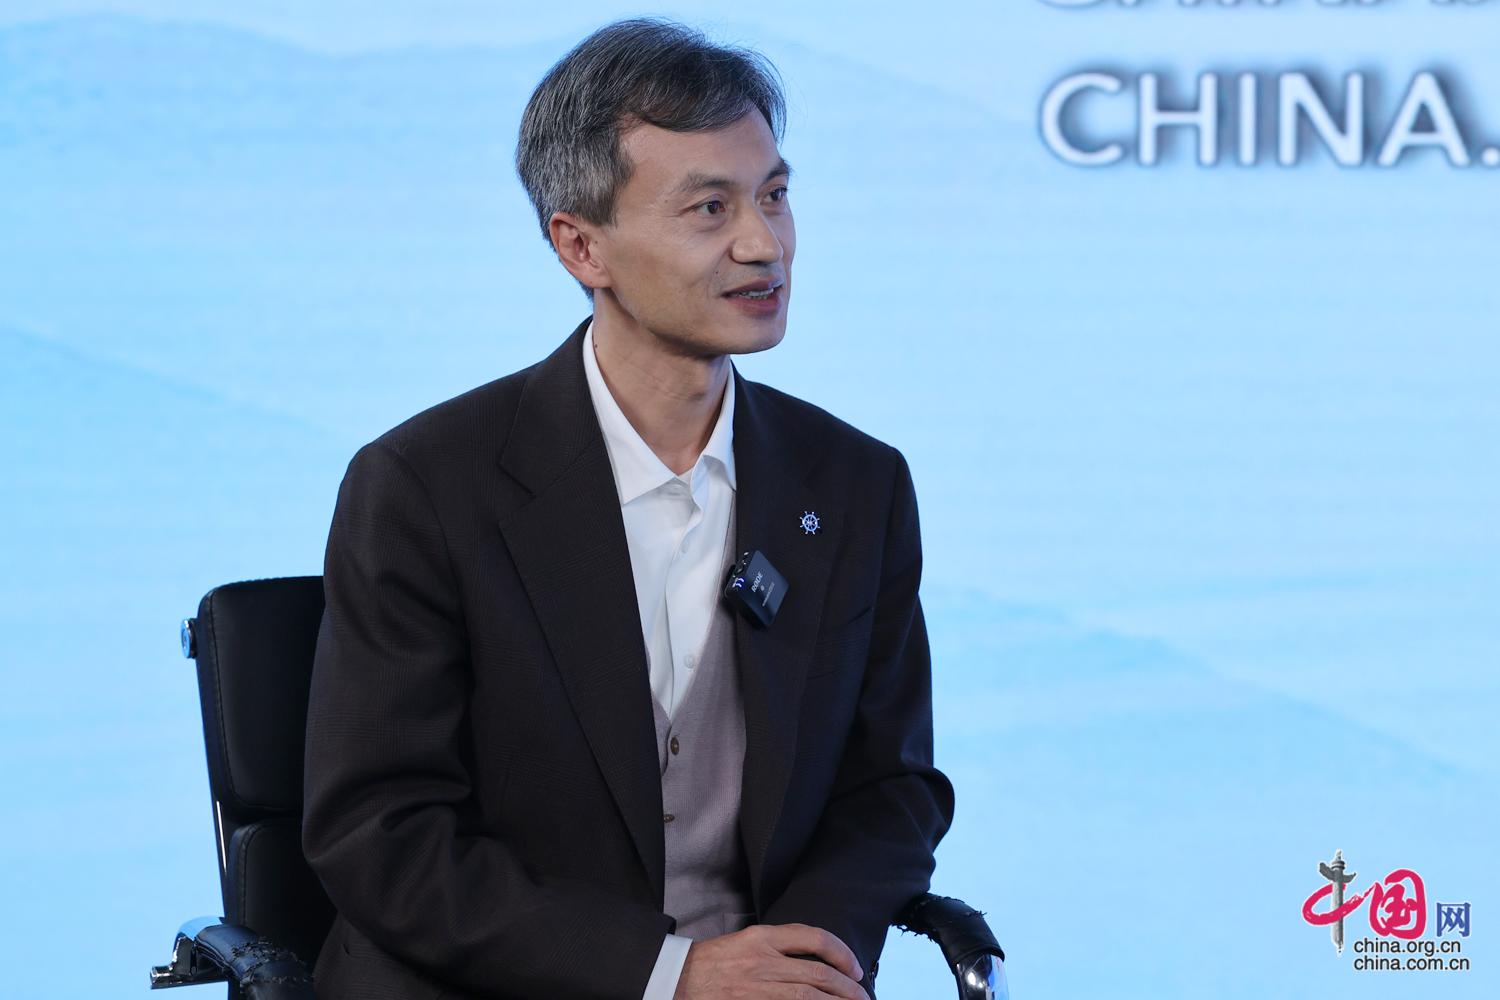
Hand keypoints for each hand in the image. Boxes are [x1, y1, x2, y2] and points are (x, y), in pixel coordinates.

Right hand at [673, 923, 868, 999]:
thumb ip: (777, 947)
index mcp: (762, 937)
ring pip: (809, 996)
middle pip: (818, 973)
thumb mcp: (745, 942)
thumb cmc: (711, 962)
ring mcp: (759, 986)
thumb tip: (815, 962)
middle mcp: (763, 960)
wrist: (676, 979)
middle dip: (847, 988)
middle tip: (862, 997)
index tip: (854, 968)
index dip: (841, 953)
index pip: (813, 938)